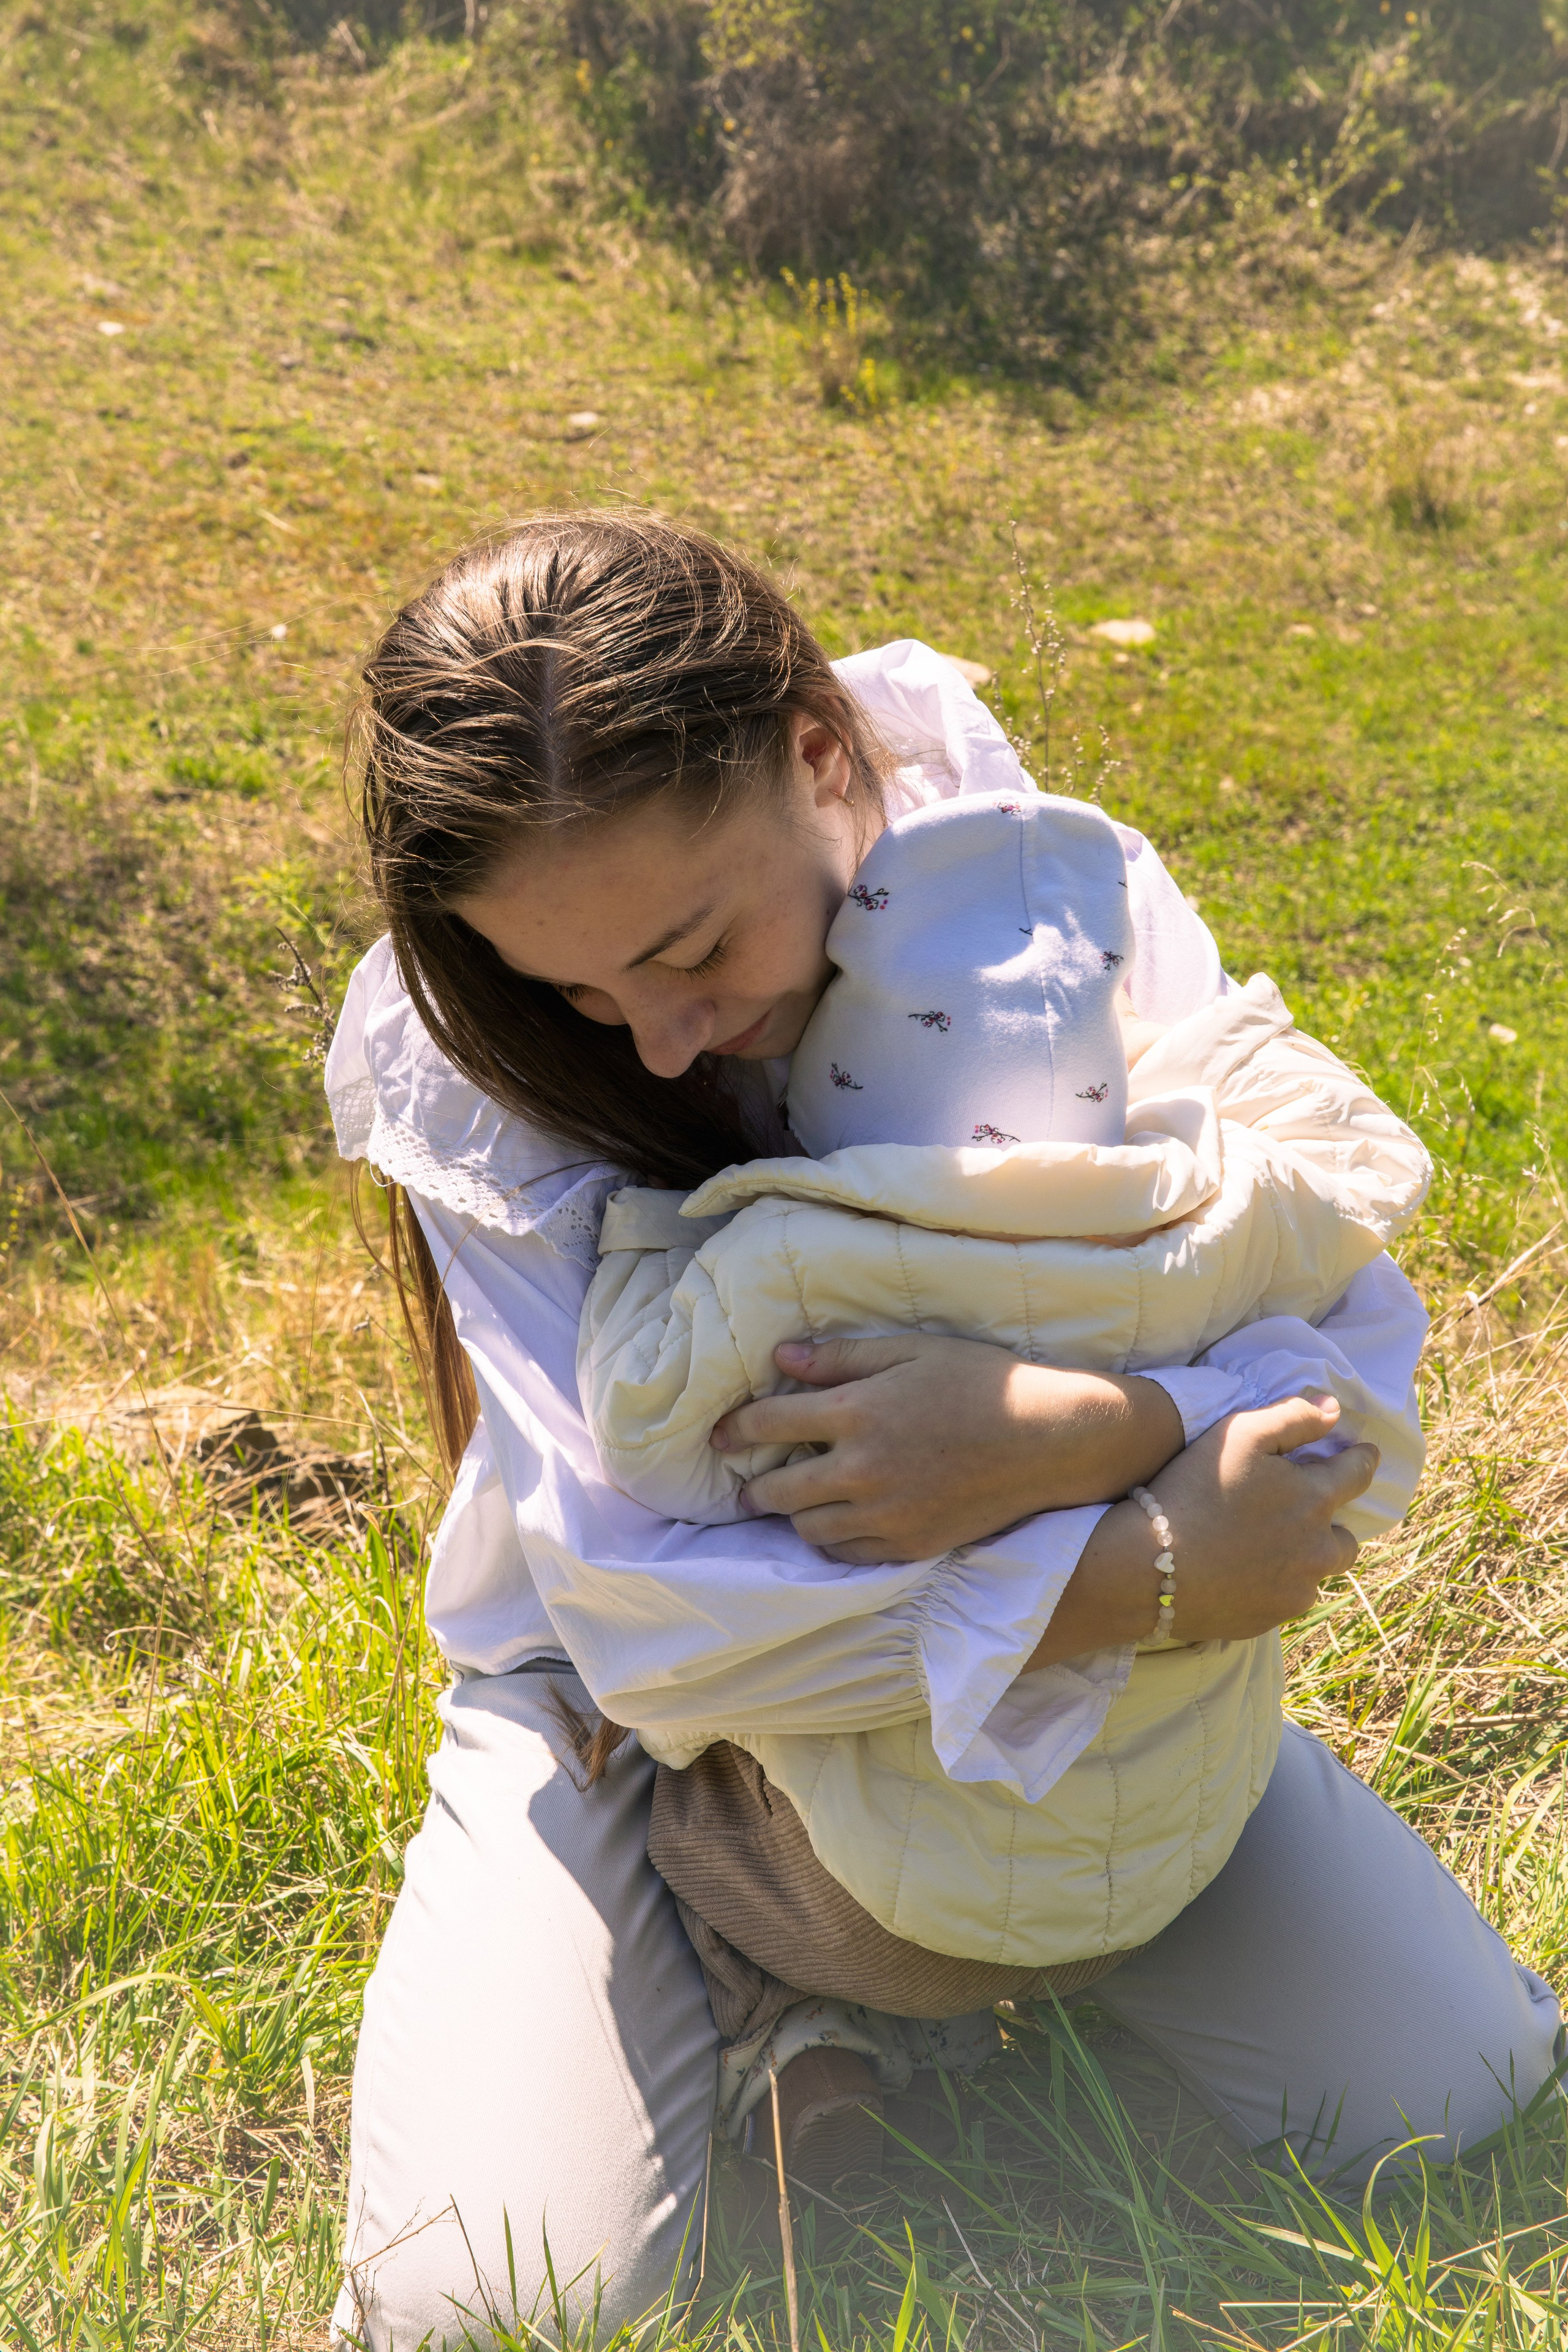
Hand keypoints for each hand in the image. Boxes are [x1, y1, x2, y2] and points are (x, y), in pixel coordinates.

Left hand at [709, 1332, 1185, 1564]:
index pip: (769, 1425)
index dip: (736, 1429)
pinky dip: (833, 1542)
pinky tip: (837, 1526)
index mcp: (858, 1414)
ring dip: (793, 1517)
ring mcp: (887, 1515)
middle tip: (746, 1487)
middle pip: (779, 1490)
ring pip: (810, 1530)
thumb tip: (782, 1359)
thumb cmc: (981, 1383)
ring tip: (793, 1505)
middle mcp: (862, 1470)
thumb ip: (842, 1358)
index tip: (720, 1435)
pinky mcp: (911, 1546)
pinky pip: (850, 1555)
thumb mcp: (911, 1351)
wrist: (1049, 1440)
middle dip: (754, 1488)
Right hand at [1025, 1394, 1378, 1667]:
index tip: (1364, 1454)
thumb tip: (1334, 1410)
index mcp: (1315, 1500)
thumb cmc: (1194, 1489)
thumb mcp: (1239, 1434)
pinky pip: (1285, 1599)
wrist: (1150, 1565)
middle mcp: (1318, 1550)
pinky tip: (1243, 1573)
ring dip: (1305, 1558)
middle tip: (1306, 1513)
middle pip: (1347, 1537)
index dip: (1362, 1459)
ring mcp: (1295, 1591)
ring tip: (1271, 1547)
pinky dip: (1274, 1585)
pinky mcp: (1270, 1619)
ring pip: (1317, 1573)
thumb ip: (1293, 1417)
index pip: (1358, 1473)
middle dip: (1334, 1522)